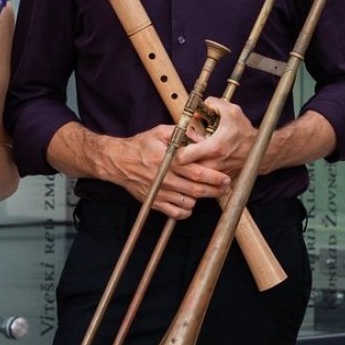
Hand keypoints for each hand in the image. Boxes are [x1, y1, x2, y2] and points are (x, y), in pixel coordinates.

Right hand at [109, 124, 230, 219]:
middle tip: (226, 187)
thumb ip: (182, 133)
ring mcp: (160, 192)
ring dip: (201, 199)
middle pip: (196, 189)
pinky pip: (175, 213)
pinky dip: (186, 210)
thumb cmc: (141, 145)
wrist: (118, 161)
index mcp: (168, 160)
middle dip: (215, 190)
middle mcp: (165, 178)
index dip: (214, 176)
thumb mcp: (160, 132)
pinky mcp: (155, 202)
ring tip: (210, 192)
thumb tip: (202, 138)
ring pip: (188, 202)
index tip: (226, 177)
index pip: (196, 171)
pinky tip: (190, 202)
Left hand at [179, 97, 257, 181]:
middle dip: (180, 159)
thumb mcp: (231, 111)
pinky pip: (202, 180)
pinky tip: (203, 161)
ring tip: (194, 155)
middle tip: (184, 149)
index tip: (177, 143)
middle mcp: (213, 164)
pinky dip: (200, 172)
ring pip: (192, 175)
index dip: (175, 149)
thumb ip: (213, 104)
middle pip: (184, 168)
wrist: (261, 151)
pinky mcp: (219, 181)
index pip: (182, 157)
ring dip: (190, 165)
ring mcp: (216, 175)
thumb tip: (196, 110)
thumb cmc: (245, 133)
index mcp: (213, 148)